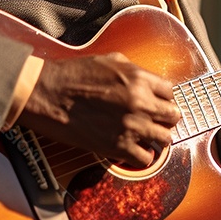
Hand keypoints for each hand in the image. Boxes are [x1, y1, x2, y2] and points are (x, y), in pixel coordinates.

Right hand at [19, 53, 180, 168]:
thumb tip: (149, 82)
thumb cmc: (73, 74)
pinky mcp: (117, 146)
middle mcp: (140, 102)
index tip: (156, 103)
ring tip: (144, 136)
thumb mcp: (110, 61)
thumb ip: (135, 71)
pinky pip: (145, 158)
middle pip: (173, 116)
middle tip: (154, 120)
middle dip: (164, 118)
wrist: (47, 93)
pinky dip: (141, 156)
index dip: (163, 98)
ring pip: (164, 139)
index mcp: (139, 79)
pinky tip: (131, 149)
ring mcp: (131, 126)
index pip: (170, 92)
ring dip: (156, 138)